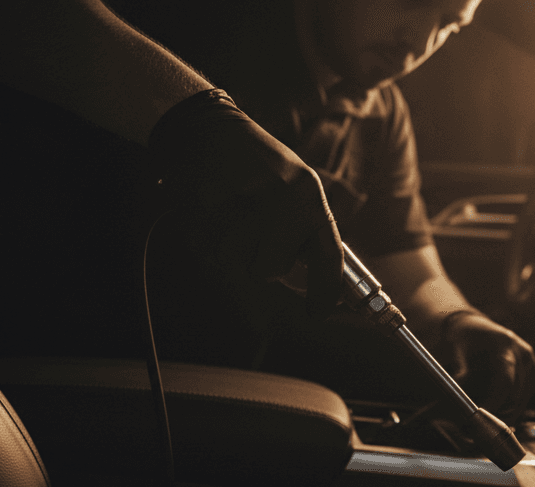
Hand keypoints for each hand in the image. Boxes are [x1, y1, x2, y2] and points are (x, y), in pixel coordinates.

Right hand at [148, 89, 342, 315]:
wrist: (208, 126)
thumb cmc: (255, 163)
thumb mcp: (295, 185)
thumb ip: (305, 228)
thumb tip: (314, 281)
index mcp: (309, 194)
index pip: (329, 256)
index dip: (325, 292)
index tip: (318, 312)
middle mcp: (283, 198)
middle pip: (272, 270)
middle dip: (259, 262)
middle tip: (252, 233)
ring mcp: (245, 201)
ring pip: (238, 264)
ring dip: (230, 251)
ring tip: (231, 217)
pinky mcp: (209, 205)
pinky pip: (208, 251)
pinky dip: (206, 241)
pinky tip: (211, 214)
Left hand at [439, 311, 534, 422]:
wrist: (475, 326)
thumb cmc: (463, 337)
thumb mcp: (454, 348)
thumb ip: (458, 369)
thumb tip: (458, 393)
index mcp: (504, 344)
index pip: (505, 381)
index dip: (493, 403)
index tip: (478, 418)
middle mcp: (522, 354)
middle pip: (515, 396)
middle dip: (495, 414)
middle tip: (472, 427)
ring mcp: (530, 364)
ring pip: (519, 402)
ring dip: (502, 414)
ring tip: (478, 417)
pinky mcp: (533, 374)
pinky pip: (522, 399)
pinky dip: (508, 408)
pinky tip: (492, 408)